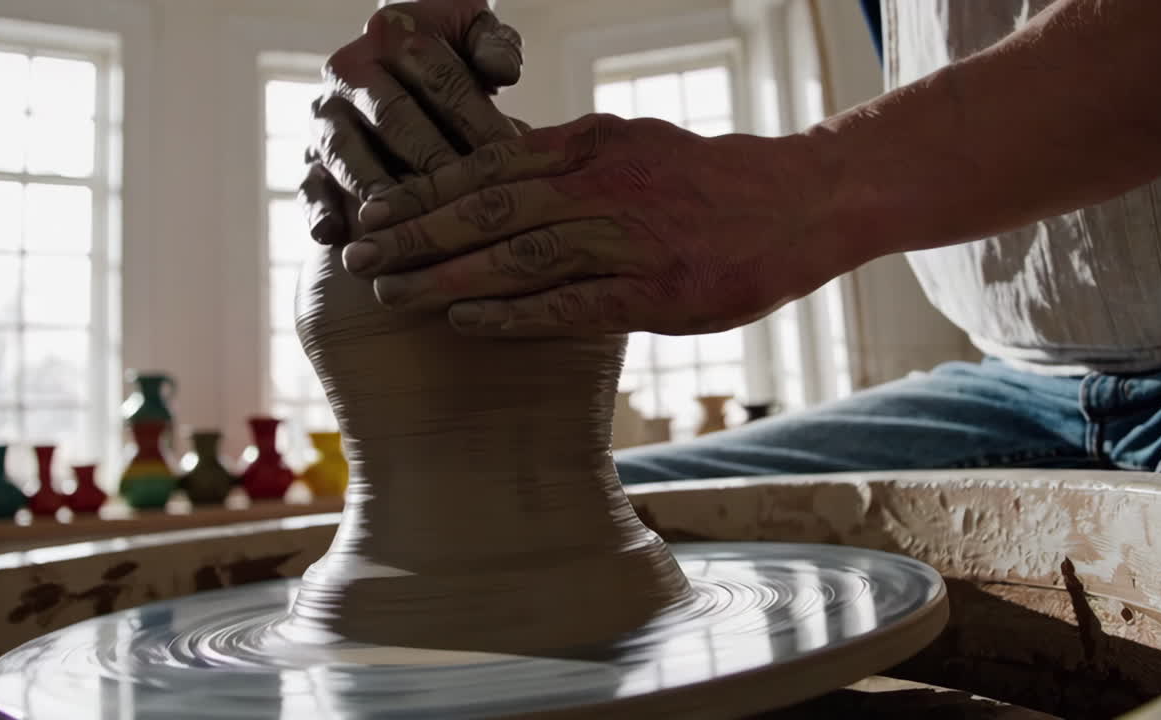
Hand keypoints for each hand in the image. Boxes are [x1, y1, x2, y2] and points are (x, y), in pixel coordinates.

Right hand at [300, 0, 523, 245]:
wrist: (397, 70)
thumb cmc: (451, 58)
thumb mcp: (471, 36)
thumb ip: (492, 44)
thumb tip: (503, 72)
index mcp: (391, 34)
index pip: (439, 79)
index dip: (478, 118)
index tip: (511, 157)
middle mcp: (349, 72)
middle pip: (395, 118)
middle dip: (435, 161)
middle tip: (470, 201)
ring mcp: (324, 117)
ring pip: (348, 154)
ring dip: (379, 190)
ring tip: (410, 225)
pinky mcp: (309, 157)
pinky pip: (308, 185)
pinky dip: (319, 210)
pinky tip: (334, 235)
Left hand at [338, 114, 854, 336]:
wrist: (804, 201)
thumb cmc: (710, 183)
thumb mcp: (634, 149)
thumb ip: (569, 166)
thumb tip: (499, 183)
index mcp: (592, 144)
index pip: (487, 164)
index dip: (421, 188)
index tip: (368, 208)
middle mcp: (603, 182)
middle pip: (488, 205)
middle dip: (414, 231)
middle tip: (356, 254)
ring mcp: (632, 235)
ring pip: (520, 252)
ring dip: (447, 272)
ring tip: (391, 292)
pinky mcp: (659, 289)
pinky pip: (573, 302)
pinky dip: (515, 312)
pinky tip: (465, 320)